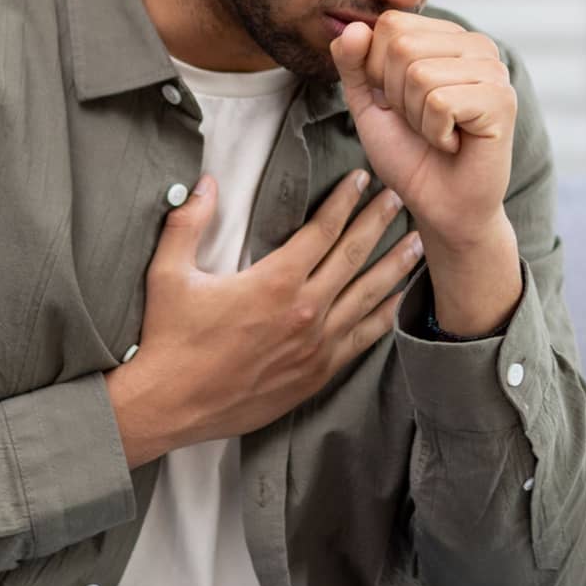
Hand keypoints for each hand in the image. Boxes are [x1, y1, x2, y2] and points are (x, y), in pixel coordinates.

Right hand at [106, 169, 422, 466]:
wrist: (170, 405)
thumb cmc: (168, 338)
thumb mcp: (168, 273)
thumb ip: (189, 222)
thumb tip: (205, 181)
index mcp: (274, 282)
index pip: (322, 230)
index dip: (345, 201)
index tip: (361, 180)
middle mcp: (304, 311)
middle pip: (353, 256)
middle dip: (378, 223)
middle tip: (399, 199)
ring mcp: (315, 345)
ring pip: (368, 297)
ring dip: (394, 266)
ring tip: (416, 244)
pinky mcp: (317, 374)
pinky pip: (362, 339)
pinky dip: (385, 316)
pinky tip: (400, 302)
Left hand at [330, 11, 514, 247]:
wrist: (441, 204)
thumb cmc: (409, 153)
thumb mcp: (369, 103)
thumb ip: (353, 64)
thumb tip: (352, 28)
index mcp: (447, 36)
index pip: (391, 24)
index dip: (378, 71)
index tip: (401, 102)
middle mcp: (476, 44)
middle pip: (402, 46)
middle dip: (396, 95)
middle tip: (421, 121)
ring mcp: (494, 70)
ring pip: (420, 74)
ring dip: (416, 118)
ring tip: (439, 133)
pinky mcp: (502, 100)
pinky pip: (441, 102)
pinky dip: (435, 133)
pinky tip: (454, 143)